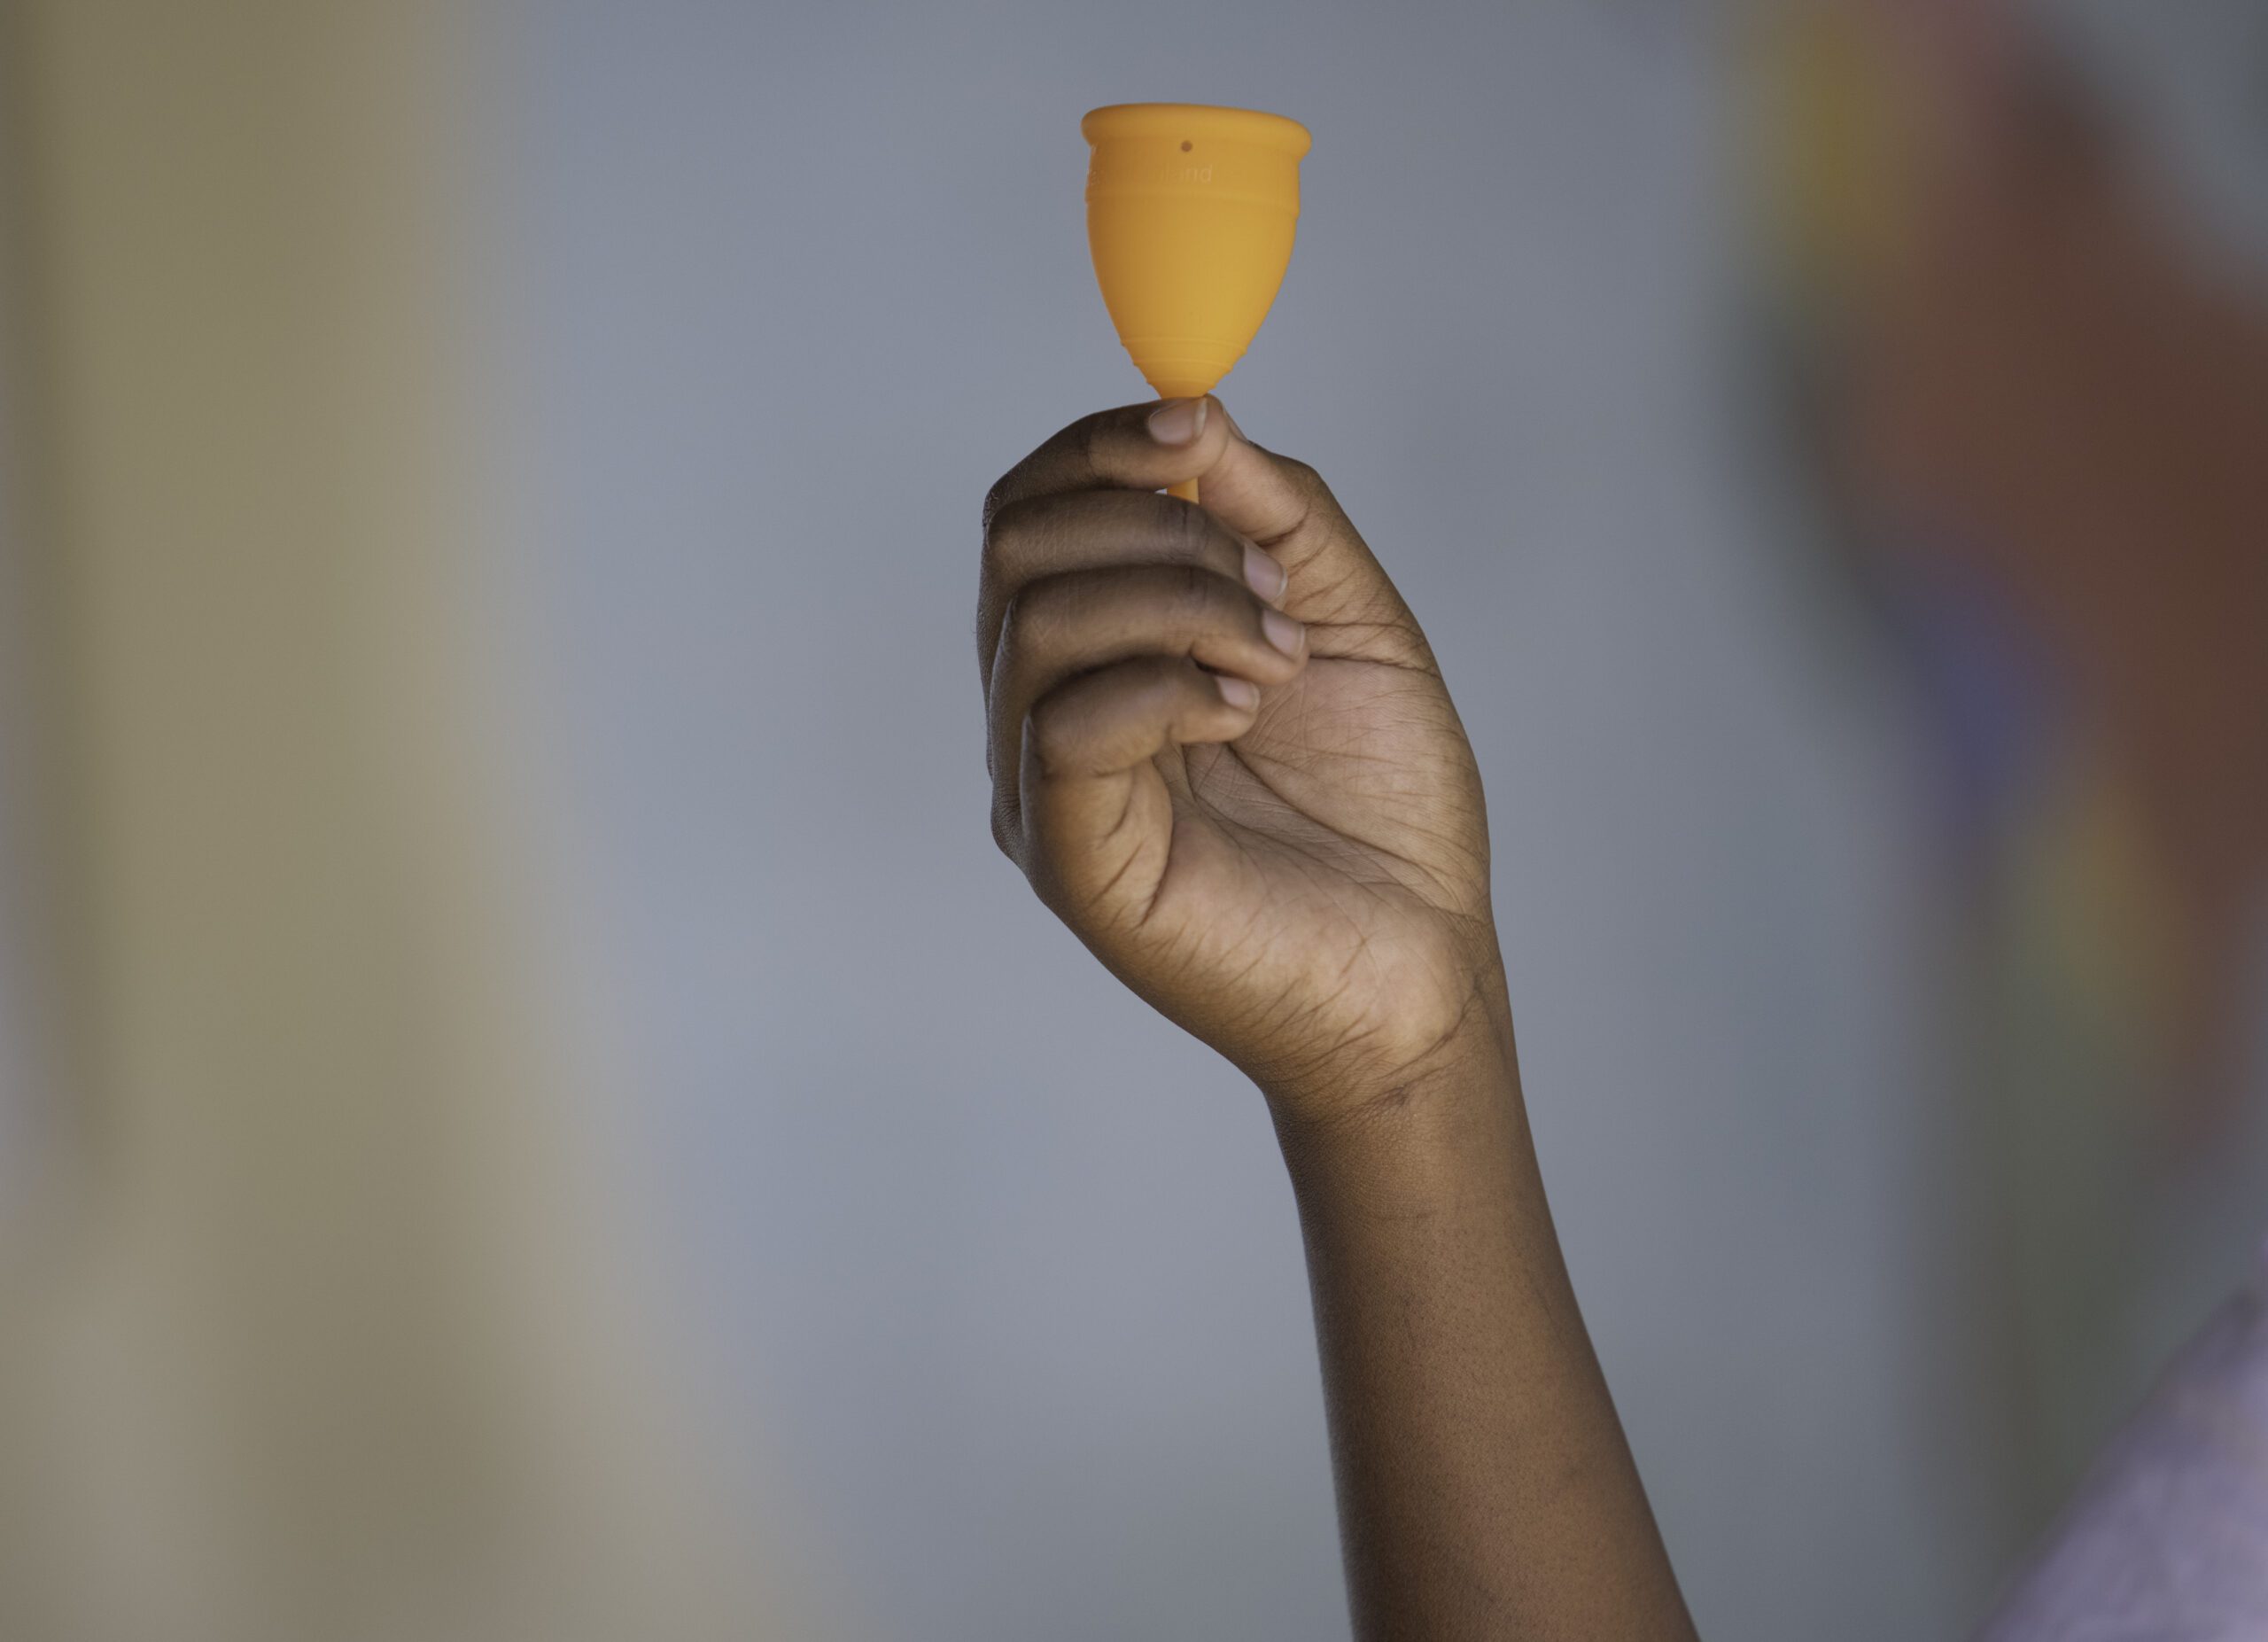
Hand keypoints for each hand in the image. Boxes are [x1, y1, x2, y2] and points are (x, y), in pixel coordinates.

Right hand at [978, 398, 1502, 1116]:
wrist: (1423, 966)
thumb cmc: (1384, 811)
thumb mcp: (1346, 618)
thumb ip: (1270, 513)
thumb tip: (1190, 411)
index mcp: (1096, 655)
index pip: (1033, 511)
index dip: (1099, 447)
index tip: (1194, 428)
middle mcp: (1046, 715)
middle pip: (1015, 546)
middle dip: (1150, 522)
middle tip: (1268, 585)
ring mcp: (1045, 792)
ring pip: (1037, 623)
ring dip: (1180, 602)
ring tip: (1276, 659)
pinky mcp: (1071, 862)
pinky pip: (1064, 727)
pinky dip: (1167, 685)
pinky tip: (1245, 713)